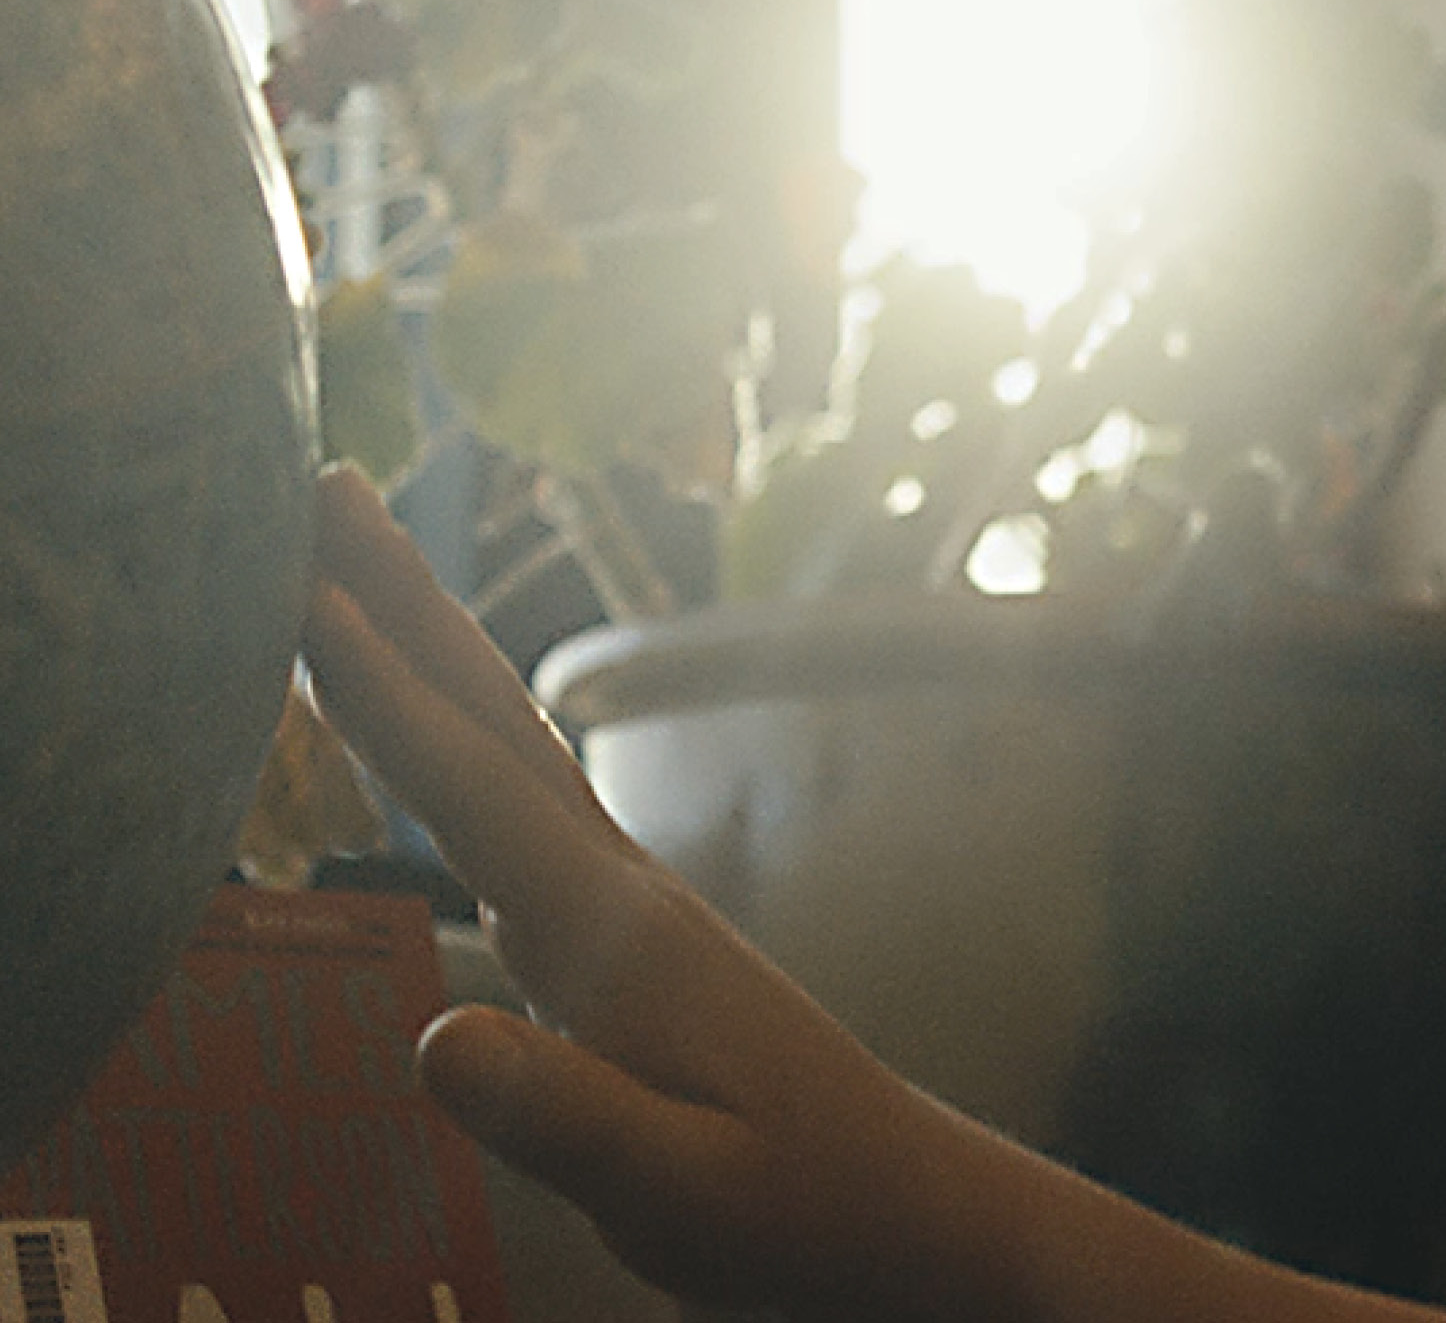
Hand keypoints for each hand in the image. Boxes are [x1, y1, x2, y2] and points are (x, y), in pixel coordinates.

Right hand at [299, 468, 1445, 1322]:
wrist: (903, 1207)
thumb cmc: (797, 1206)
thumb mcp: (676, 1188)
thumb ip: (562, 1113)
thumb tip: (436, 1038)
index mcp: (618, 933)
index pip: (474, 788)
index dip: (377, 694)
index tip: (295, 590)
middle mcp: (618, 889)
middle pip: (492, 715)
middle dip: (400, 601)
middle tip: (322, 486)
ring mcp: (625, 903)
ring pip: (508, 744)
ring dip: (427, 648)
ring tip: (352, 573)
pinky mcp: (627, 937)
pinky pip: (518, 804)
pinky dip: (460, 740)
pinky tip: (439, 736)